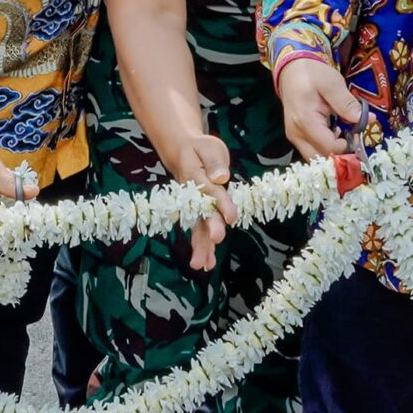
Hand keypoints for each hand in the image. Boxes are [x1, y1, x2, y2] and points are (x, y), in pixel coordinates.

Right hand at [162, 131, 236, 272]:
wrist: (182, 152)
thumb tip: (222, 177)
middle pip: (201, 215)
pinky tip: (207, 264)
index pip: (211, 192)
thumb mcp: (209, 146)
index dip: (221, 204)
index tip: (230, 217)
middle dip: (208, 230)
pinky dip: (203, 248)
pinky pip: (199, 232)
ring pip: (198, 228)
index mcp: (197, 178)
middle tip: (216, 240)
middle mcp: (193, 196)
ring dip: (202, 246)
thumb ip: (215, 160)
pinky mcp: (198, 213)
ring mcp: (194, 207)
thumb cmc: (199, 149)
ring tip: (204, 265)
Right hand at [278, 55, 366, 161]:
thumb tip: (368, 120)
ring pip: (316, 158)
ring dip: (333, 154)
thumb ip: (348, 104)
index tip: (359, 135)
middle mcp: (296, 134)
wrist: (291, 69)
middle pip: (321, 159)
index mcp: (305, 121)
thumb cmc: (312, 74)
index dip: (348, 147)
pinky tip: (336, 136)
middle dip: (341, 156)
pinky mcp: (296, 136)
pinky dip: (326, 149)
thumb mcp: (332, 84)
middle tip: (355, 141)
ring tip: (346, 138)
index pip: (330, 148)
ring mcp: (294, 137)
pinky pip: (312, 151)